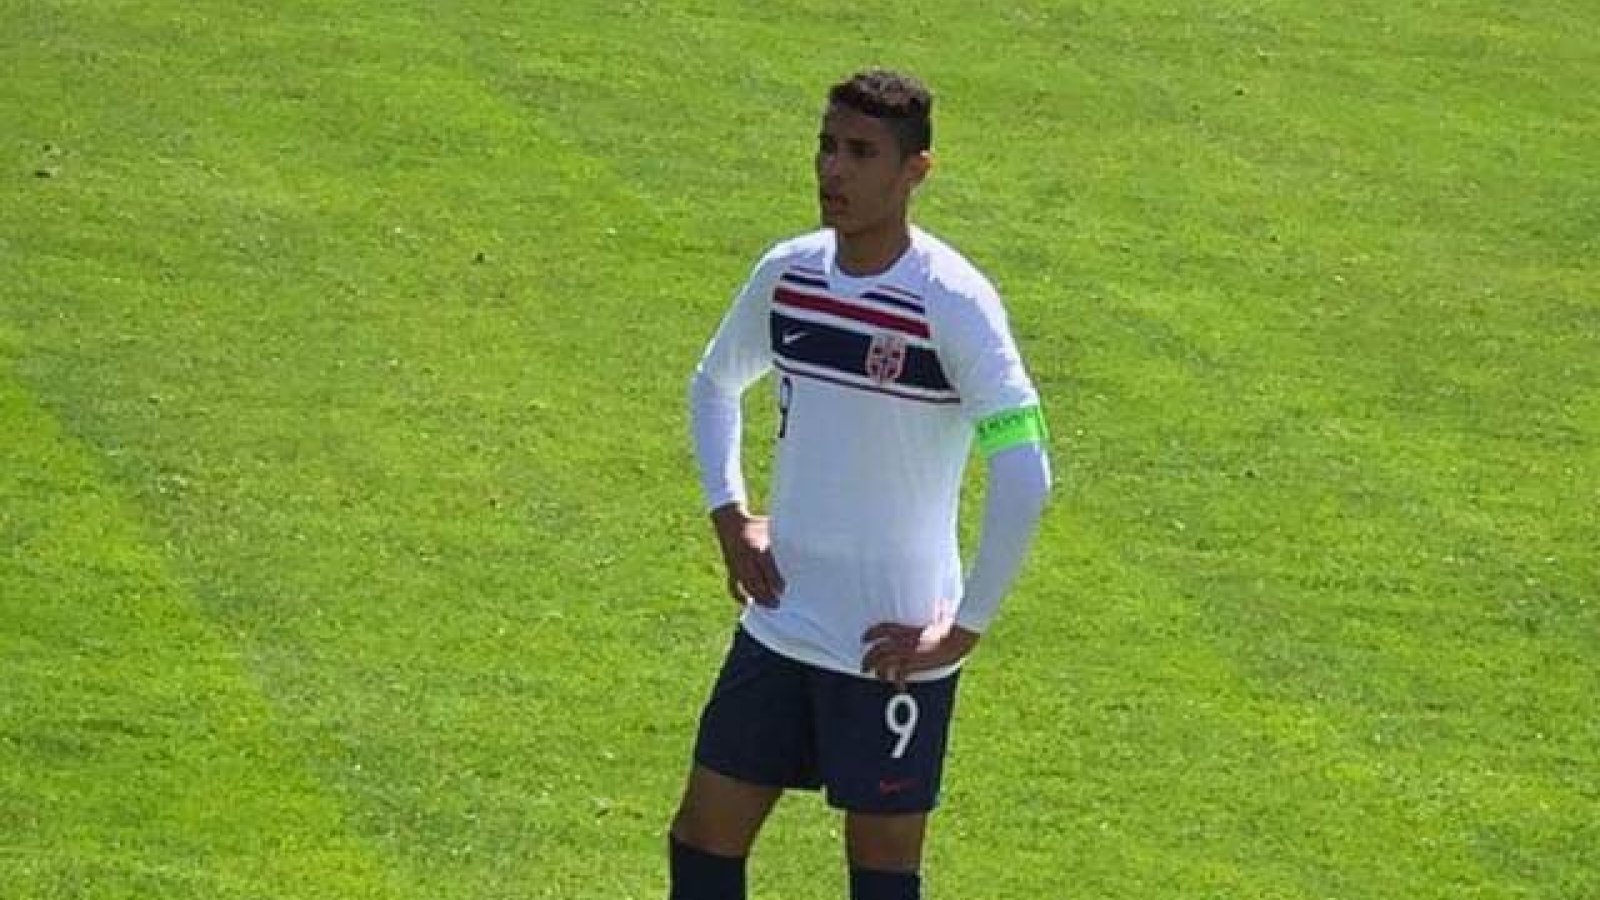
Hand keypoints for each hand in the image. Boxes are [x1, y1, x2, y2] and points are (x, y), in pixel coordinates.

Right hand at [710, 504, 784, 607]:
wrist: (730, 523)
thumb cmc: (756, 526)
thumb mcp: (769, 528)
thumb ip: (782, 539)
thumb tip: (805, 544)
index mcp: (756, 546)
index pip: (766, 566)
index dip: (775, 580)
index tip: (785, 590)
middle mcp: (745, 558)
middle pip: (755, 581)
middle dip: (767, 594)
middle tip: (779, 604)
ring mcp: (736, 565)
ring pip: (745, 586)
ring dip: (757, 598)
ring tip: (771, 606)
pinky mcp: (730, 570)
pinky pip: (733, 586)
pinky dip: (740, 597)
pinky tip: (750, 603)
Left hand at [861, 615, 978, 688]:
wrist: (959, 637)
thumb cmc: (953, 626)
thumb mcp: (941, 616)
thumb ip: (937, 611)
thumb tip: (943, 605)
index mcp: (906, 628)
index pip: (881, 628)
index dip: (870, 634)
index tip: (863, 640)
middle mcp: (903, 639)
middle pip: (876, 650)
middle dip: (867, 659)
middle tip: (864, 668)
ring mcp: (908, 651)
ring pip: (883, 663)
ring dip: (879, 672)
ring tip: (879, 679)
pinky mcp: (915, 663)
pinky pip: (900, 675)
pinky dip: (898, 682)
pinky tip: (901, 687)